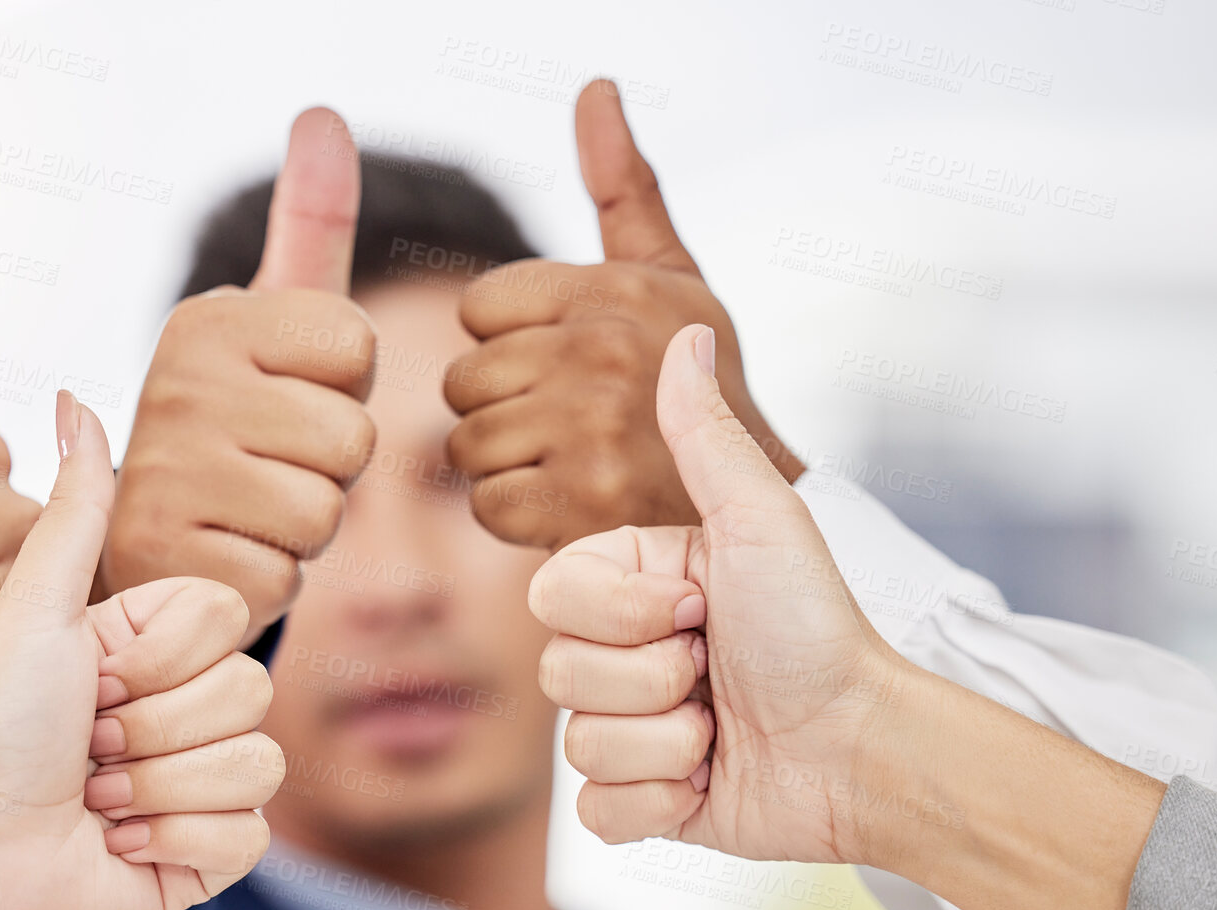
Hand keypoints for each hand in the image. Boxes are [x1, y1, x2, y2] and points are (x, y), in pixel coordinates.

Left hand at [0, 394, 281, 909]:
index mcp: (157, 645)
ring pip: (257, 763)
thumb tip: (75, 397)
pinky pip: (247, 835)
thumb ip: (75, 505)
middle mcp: (187, 707)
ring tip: (93, 794)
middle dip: (150, 726)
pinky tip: (117, 842)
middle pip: (250, 692)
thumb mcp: (36, 604)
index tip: (89, 674)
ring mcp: (204, 782)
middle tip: (84, 743)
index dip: (157, 654)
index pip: (228, 621)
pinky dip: (173, 841)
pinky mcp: (209, 855)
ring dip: (156, 785)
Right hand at [99, 108, 376, 638]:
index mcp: (208, 319)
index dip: (343, 389)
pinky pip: (285, 574)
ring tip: (249, 512)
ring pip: (324, 511)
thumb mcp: (277, 325)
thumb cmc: (239, 431)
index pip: (357, 346)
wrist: (147, 543)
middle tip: (271, 468)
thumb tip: (322, 116)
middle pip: (352, 437)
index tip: (289, 399)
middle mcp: (175, 384)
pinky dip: (268, 576)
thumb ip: (309, 228)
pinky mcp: (164, 557)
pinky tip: (224, 555)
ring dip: (302, 527)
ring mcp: (162, 474)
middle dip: (331, 470)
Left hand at [445, 79, 799, 549]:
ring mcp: (591, 429)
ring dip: (505, 464)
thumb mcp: (670, 273)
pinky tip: (567, 502)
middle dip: (500, 407)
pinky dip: (517, 515)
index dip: (508, 342)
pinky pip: (487, 503)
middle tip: (563, 422)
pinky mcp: (583, 502)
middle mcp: (601, 350)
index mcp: (610, 288)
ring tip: (567, 460)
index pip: (477, 308)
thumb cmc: (698, 377)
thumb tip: (596, 87)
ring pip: (468, 444)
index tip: (562, 362)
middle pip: (463, 380)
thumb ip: (622, 185)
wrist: (753, 495)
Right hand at [529, 324, 910, 864]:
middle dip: (651, 678)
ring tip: (722, 728)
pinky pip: (596, 813)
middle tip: (716, 670)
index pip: (549, 595)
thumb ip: (706, 436)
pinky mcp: (640, 802)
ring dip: (665, 742)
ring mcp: (627, 728)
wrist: (863, 745)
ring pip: (575, 746)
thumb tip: (685, 333)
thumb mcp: (760, 522)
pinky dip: (657, 804)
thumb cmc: (817, 628)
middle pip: (556, 672)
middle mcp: (620, 653)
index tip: (700, 606)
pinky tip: (708, 783)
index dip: (622, 611)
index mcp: (633, 585)